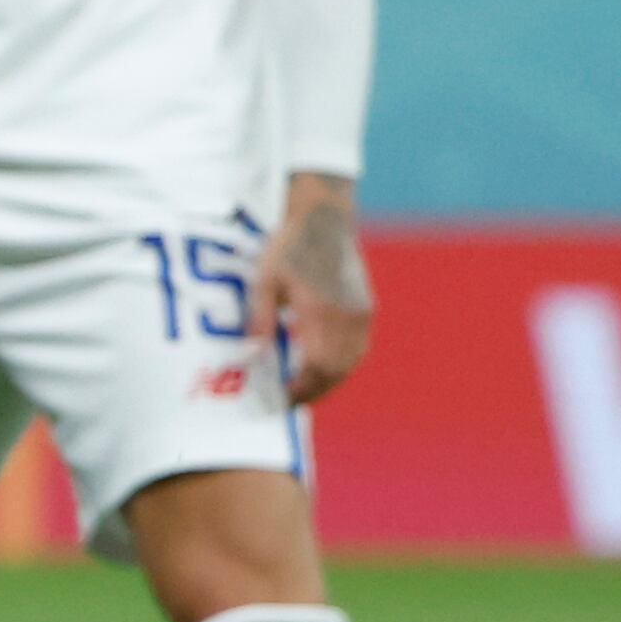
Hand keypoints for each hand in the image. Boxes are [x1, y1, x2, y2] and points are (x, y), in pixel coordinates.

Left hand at [254, 172, 372, 406]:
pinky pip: (358, 349)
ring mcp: (359, 313)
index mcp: (319, 310)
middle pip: (334, 371)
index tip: (281, 399)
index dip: (301, 388)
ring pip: (350, 363)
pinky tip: (322, 368)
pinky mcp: (365, 309)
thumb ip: (260, 319)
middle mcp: (345, 316)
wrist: (324, 220)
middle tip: (289, 400)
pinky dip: (341, 366)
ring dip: (329, 382)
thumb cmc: (288, 248)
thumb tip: (255, 356)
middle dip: (313, 391)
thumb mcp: (264, 280)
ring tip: (305, 389)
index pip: (315, 366)